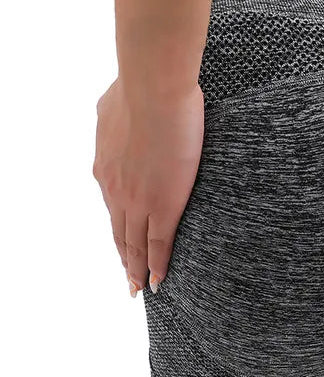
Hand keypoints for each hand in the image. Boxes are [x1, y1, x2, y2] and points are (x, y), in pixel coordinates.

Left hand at [92, 77, 203, 296]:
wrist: (155, 92)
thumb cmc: (138, 90)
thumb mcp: (111, 107)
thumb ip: (113, 122)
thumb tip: (115, 118)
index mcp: (106, 169)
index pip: (112, 211)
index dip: (117, 233)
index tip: (120, 249)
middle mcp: (115, 190)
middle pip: (120, 235)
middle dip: (125, 261)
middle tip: (129, 282)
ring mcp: (137, 200)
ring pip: (135, 244)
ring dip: (138, 268)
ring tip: (141, 286)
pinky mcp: (163, 204)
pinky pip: (159, 243)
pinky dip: (158, 264)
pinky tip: (159, 280)